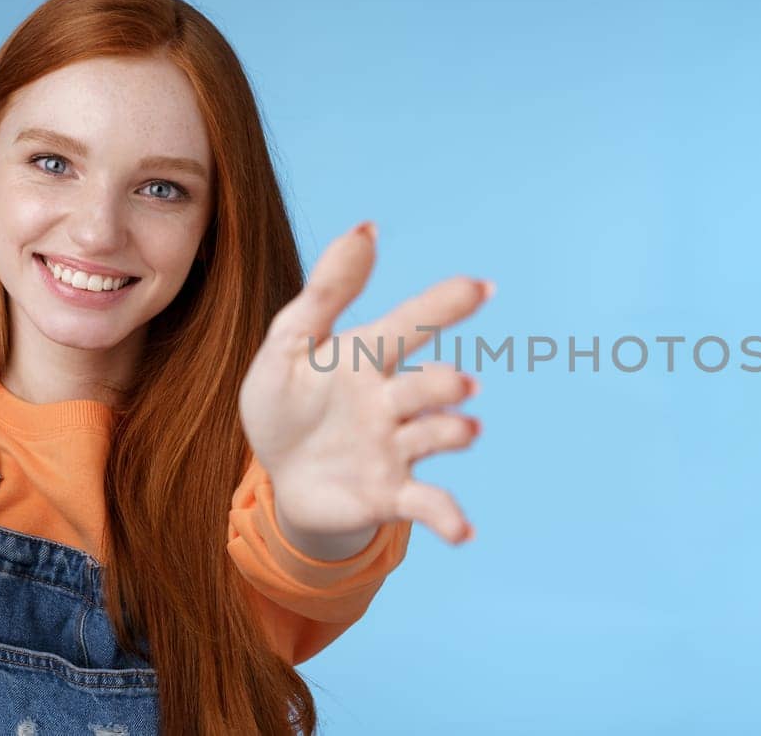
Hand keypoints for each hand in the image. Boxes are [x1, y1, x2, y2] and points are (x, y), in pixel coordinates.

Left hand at [238, 221, 491, 552]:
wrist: (279, 474)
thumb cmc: (289, 400)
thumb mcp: (291, 342)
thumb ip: (327, 290)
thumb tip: (366, 227)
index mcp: (367, 359)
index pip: (411, 324)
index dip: (445, 305)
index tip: (482, 287)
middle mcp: (391, 402)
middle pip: (426, 387)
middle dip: (445, 385)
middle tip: (461, 384)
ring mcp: (394, 449)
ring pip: (433, 437)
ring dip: (451, 434)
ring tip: (465, 431)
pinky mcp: (388, 494)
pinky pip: (426, 504)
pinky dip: (449, 517)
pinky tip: (464, 532)